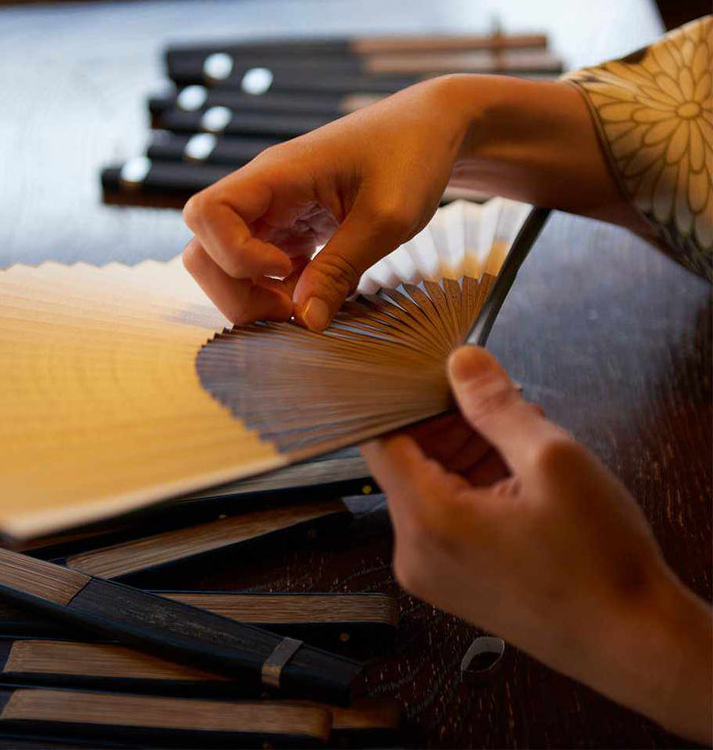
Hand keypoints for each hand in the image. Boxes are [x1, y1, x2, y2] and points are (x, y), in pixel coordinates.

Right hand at [182, 77, 464, 329]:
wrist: (432, 128)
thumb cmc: (413, 156)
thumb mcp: (387, 217)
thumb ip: (342, 268)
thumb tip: (306, 322)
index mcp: (278, 174)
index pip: (206, 214)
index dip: (234, 256)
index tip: (289, 269)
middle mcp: (264, 192)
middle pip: (203, 248)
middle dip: (235, 290)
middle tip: (289, 310)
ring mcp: (274, 210)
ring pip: (226, 262)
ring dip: (254, 295)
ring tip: (306, 305)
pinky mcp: (290, 226)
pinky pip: (260, 266)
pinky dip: (278, 291)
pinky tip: (318, 293)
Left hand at [361, 345, 711, 742]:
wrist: (631, 646)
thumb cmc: (598, 565)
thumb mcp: (552, 461)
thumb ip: (497, 406)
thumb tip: (461, 363)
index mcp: (427, 519)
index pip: (379, 438)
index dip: (403, 399)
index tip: (432, 376)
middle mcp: (415, 550)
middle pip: (406, 461)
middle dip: (447, 424)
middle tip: (495, 405)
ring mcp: (431, 570)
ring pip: (428, 486)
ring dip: (464, 453)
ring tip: (516, 439)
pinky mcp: (452, 579)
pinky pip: (444, 516)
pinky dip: (471, 486)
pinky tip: (514, 473)